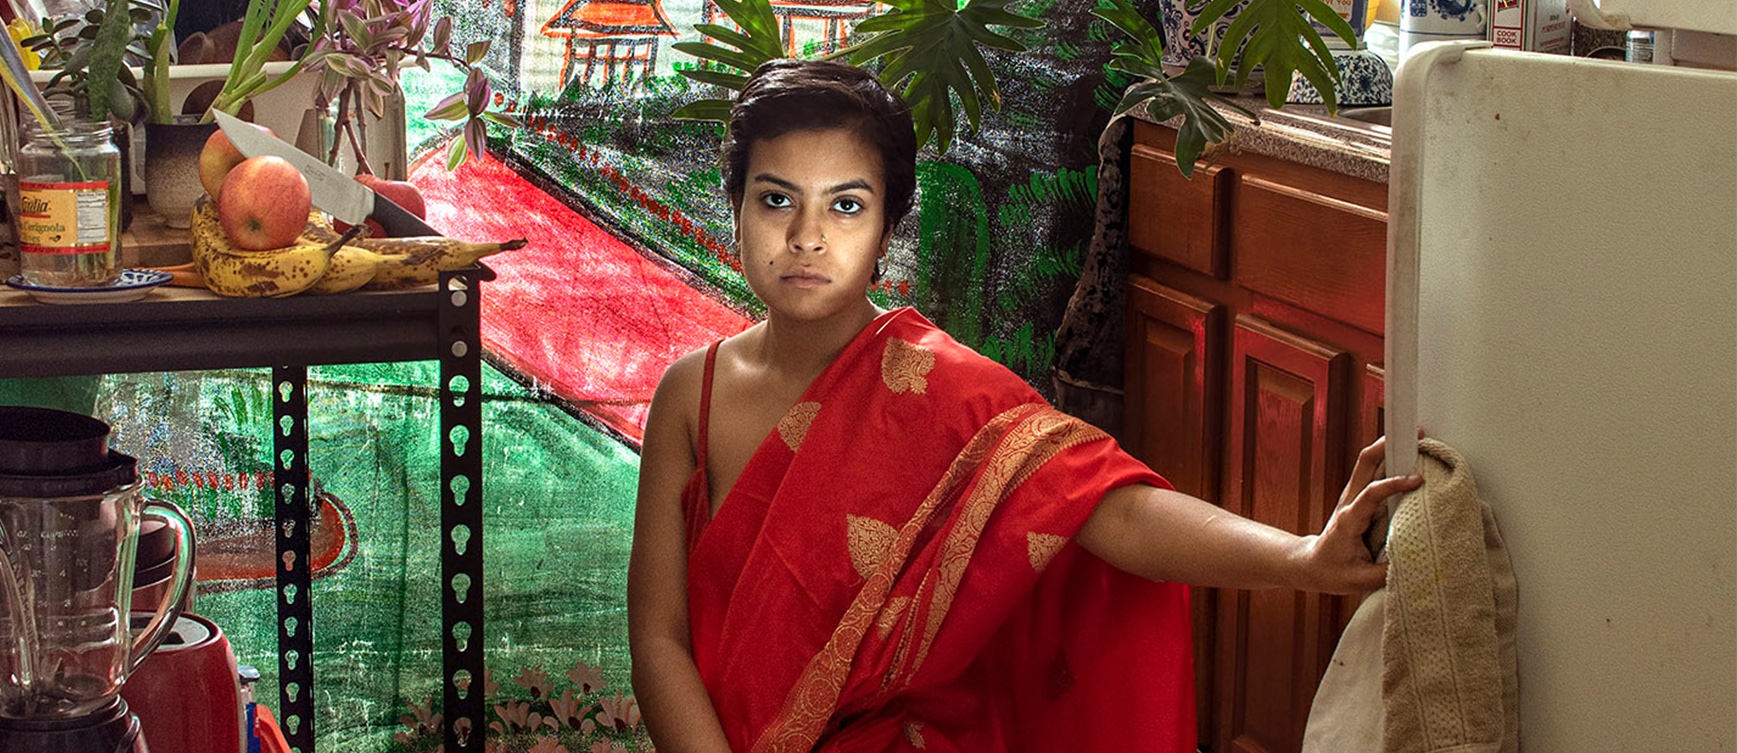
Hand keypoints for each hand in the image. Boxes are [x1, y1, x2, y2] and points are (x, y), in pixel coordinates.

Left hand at [1289, 433, 1422, 594]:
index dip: (1393, 484)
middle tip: (1415, 435)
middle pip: (1365, 463)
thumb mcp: (1358, 580)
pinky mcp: (1359, 499)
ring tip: (1416, 439)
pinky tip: (1407, 458)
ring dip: (1389, 448)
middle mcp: (1350, 502)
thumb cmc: (1331, 571)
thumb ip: (1386, 571)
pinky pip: (1373, 474)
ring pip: (1369, 463)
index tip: (1417, 479)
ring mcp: (1353, 497)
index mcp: (1349, 520)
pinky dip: (1389, 461)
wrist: (1310, 564)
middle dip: (1388, 444)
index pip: (1370, 494)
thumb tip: (1415, 559)